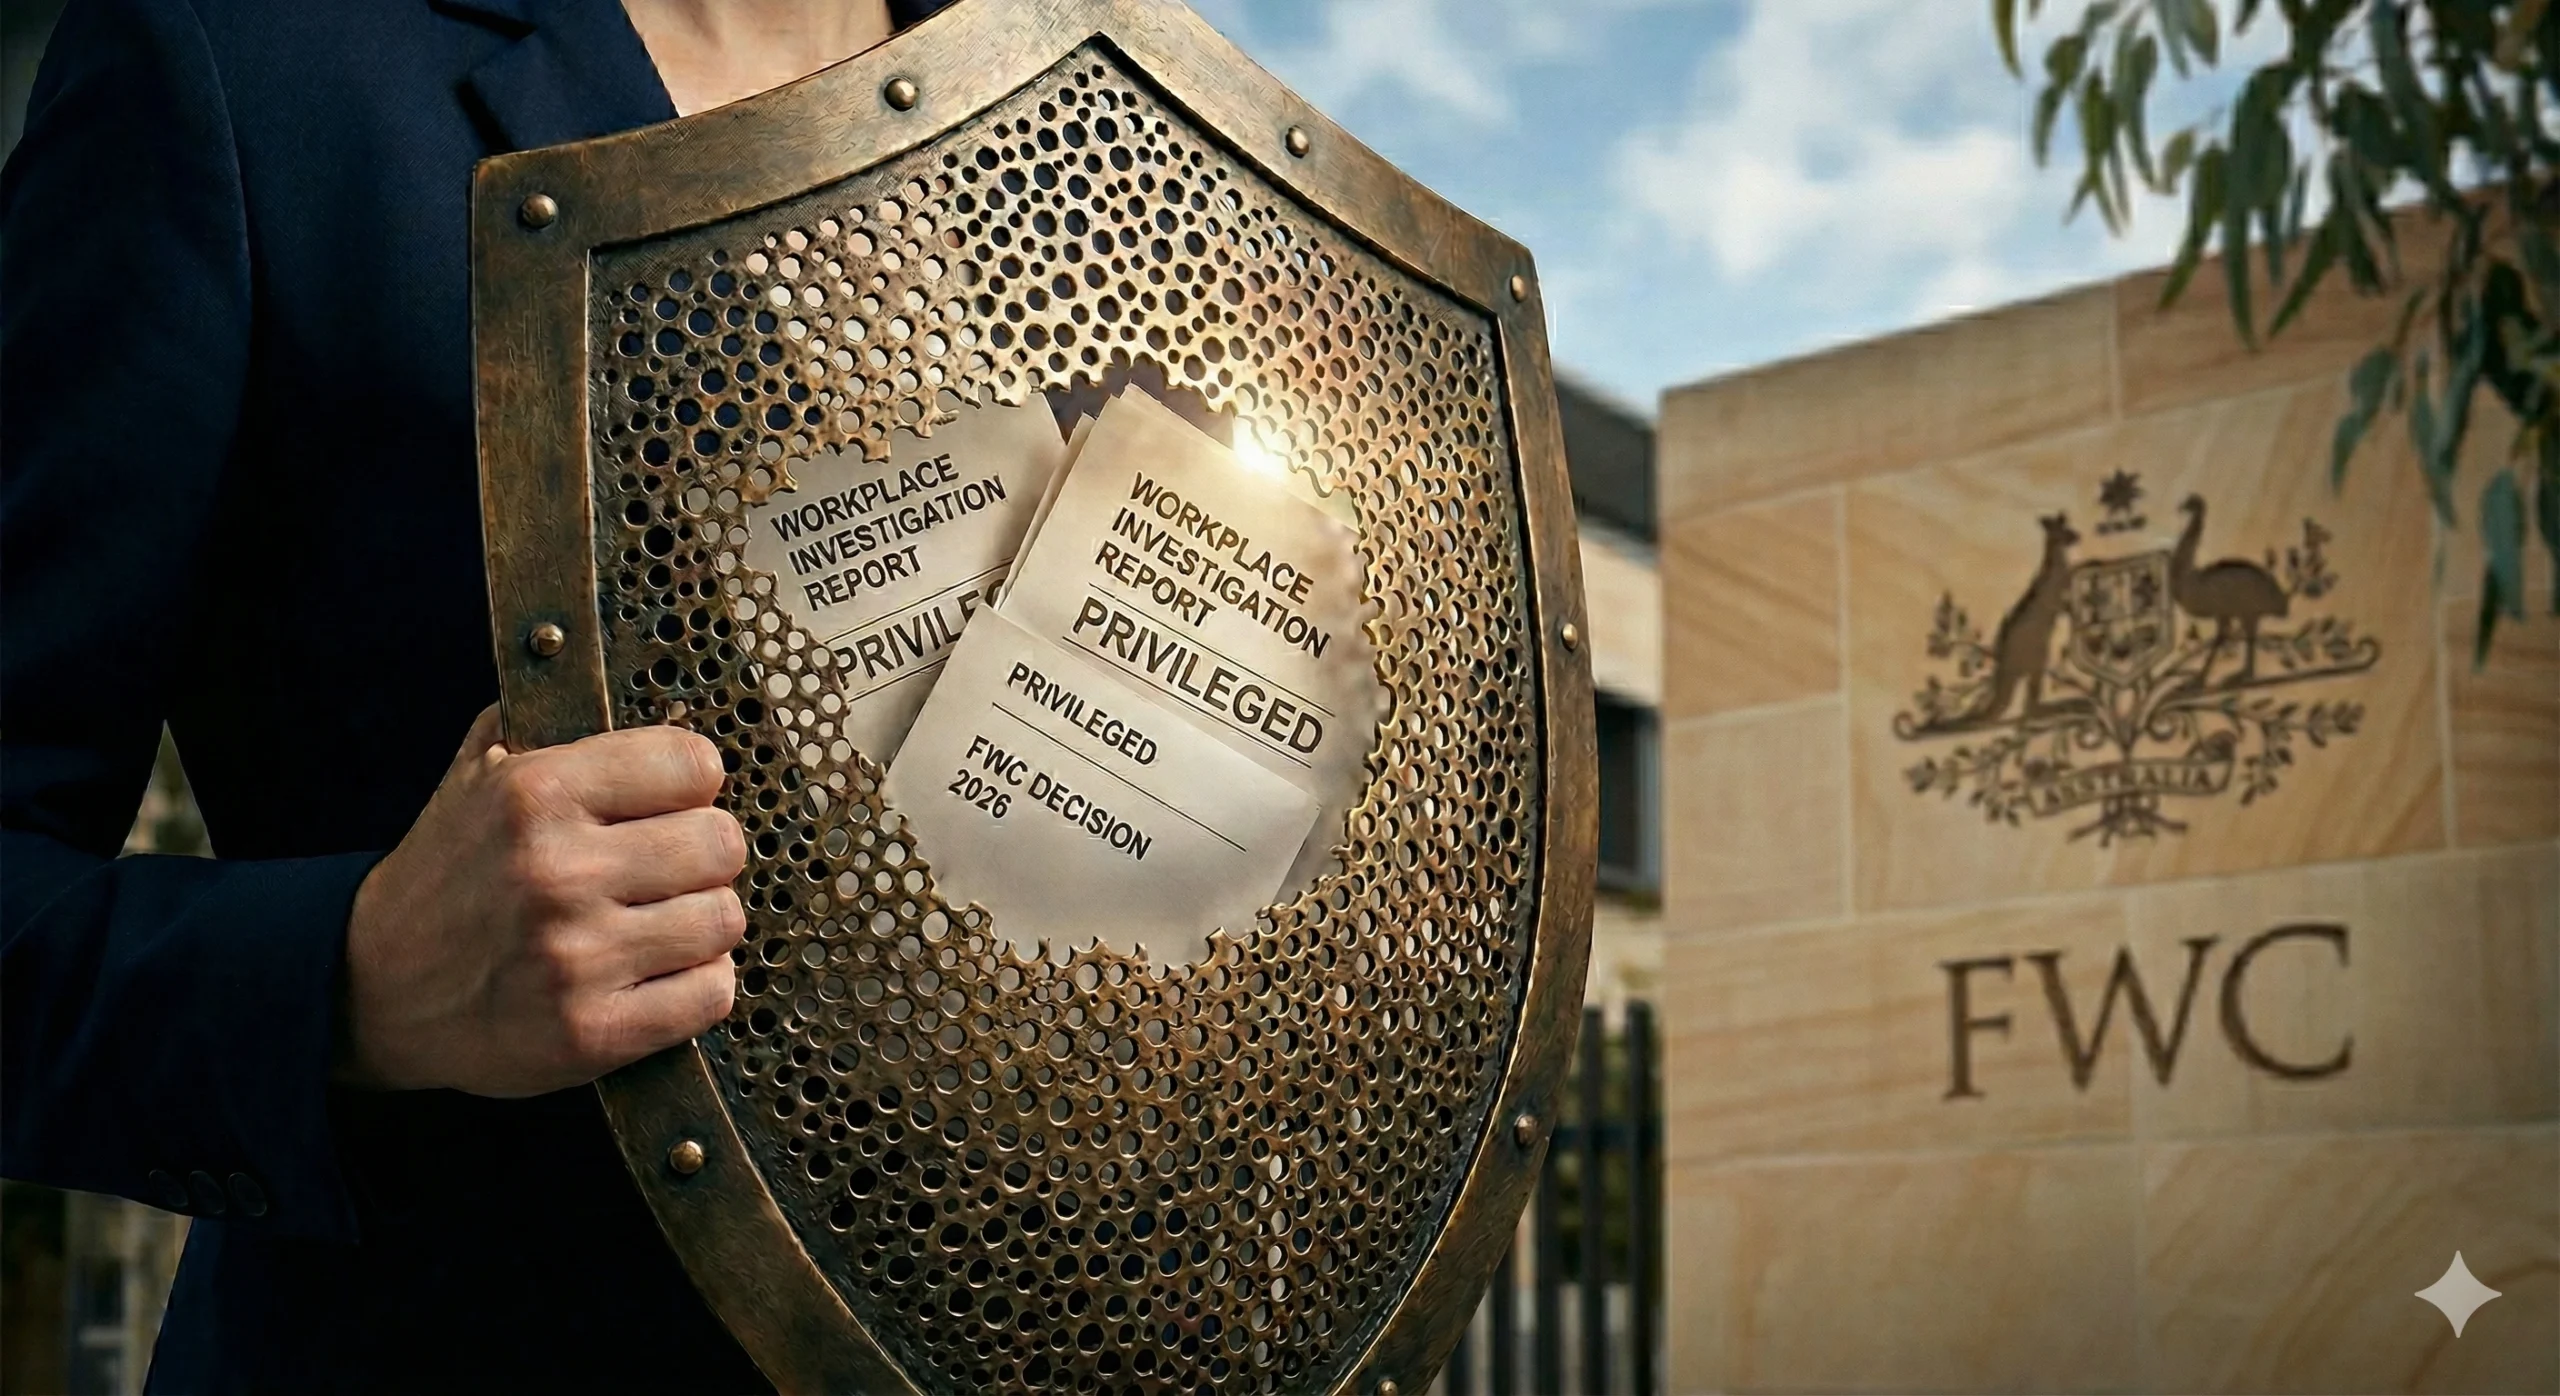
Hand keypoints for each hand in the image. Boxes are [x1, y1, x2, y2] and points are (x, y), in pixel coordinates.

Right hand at [338, 706, 747, 1096]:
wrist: (373, 989)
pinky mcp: (592, 1032)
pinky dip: (697, 984)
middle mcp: (558, 871)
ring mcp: (577, 957)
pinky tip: (656, 973)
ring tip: (655, 922)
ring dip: (700, 923)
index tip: (671, 802)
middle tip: (666, 869)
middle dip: (701, 855)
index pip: (694, 765)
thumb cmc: (446, 877)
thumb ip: (545, 721)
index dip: (691, 785)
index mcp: (535, 793)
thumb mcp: (475, 776)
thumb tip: (610, 676)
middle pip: (721, 844)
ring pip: (723, 920)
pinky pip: (711, 993)